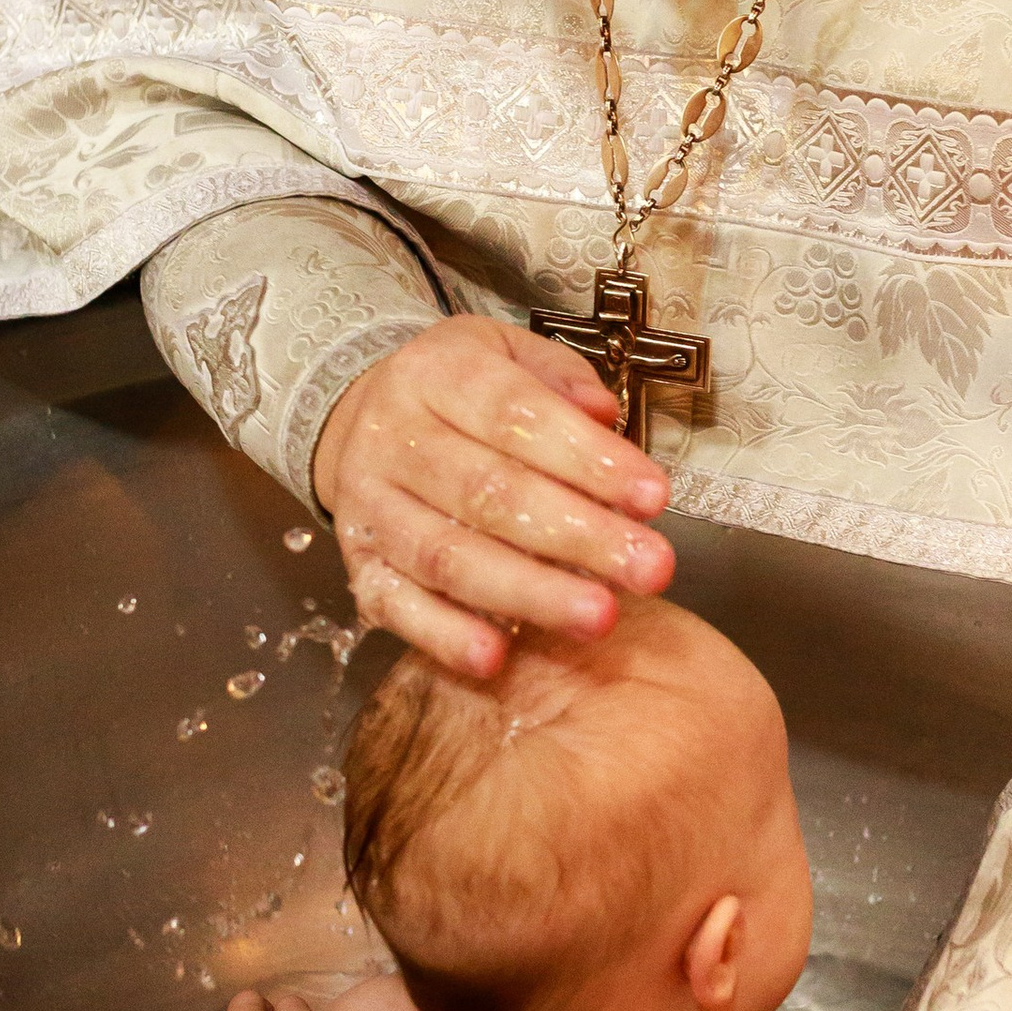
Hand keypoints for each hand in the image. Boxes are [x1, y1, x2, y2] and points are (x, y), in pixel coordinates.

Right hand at [312, 315, 675, 678]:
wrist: (362, 421)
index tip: (653, 496)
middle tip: (649, 567)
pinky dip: (444, 636)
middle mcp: (391, 438)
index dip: (587, 459)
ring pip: (448, 557)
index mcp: (434, 374)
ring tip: (599, 616)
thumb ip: (561, 380)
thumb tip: (604, 416)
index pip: (515, 416)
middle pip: (488, 492)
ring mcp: (368, 507)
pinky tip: (496, 657)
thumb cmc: (458, 395)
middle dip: (578, 536)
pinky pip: (397, 606)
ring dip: (529, 593)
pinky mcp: (358, 565)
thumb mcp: (507, 353)